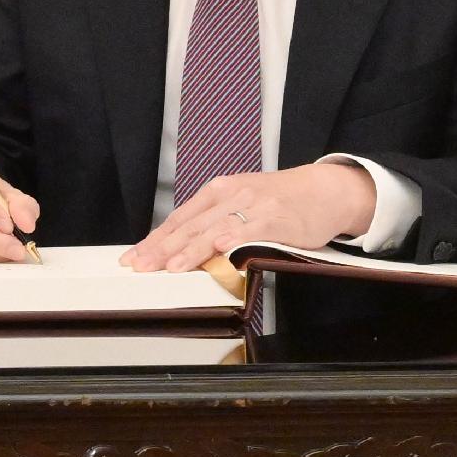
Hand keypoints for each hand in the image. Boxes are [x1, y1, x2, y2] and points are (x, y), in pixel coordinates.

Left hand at [123, 160, 374, 272]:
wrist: (324, 189)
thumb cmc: (280, 201)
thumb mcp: (241, 202)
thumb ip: (214, 222)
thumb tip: (181, 249)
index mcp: (219, 191)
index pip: (180, 218)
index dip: (155, 239)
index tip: (133, 258)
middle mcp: (232, 194)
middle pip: (191, 225)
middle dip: (162, 248)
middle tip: (140, 266)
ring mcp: (253, 205)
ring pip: (215, 229)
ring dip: (191, 250)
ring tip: (171, 267)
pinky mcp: (276, 218)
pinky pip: (250, 231)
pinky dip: (232, 241)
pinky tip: (218, 252)